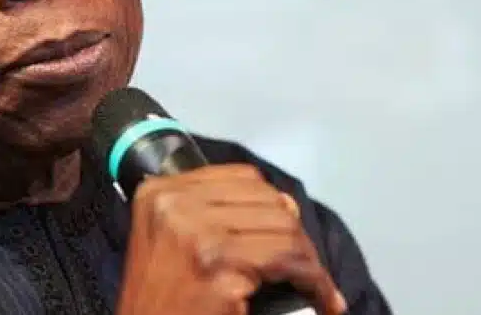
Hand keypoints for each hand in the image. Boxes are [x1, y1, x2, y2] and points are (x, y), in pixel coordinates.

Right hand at [116, 164, 346, 314]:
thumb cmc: (160, 302)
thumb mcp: (171, 242)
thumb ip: (211, 215)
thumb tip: (284, 205)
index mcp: (160, 193)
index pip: (243, 178)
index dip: (275, 206)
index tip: (289, 235)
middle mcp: (174, 207)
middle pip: (267, 201)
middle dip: (297, 236)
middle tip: (308, 268)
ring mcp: (196, 237)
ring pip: (284, 230)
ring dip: (310, 262)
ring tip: (315, 285)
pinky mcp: (218, 269)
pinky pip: (288, 263)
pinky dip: (315, 283)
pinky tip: (320, 298)